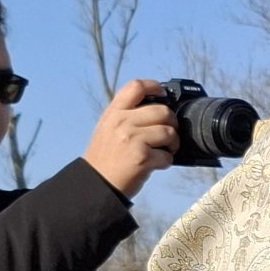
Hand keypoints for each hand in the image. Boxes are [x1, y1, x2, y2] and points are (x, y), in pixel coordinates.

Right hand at [84, 80, 176, 197]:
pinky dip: (166, 162)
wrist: (96, 184)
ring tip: (165, 150)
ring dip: (173, 144)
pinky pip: (167, 156)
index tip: (164, 93)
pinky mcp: (142, 157)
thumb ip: (126, 115)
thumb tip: (157, 106)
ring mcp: (132, 139)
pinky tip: (156, 164)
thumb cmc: (106, 157)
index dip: (155, 86)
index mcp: (114, 113)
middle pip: (163, 111)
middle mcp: (122, 122)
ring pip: (169, 132)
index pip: (136, 87)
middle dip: (172, 123)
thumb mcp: (108, 128)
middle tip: (169, 134)